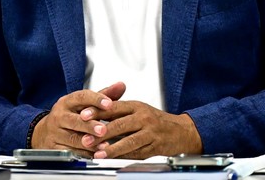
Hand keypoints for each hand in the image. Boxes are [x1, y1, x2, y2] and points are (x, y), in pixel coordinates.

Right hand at [31, 82, 127, 157]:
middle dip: (90, 126)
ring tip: (104, 145)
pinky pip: (70, 152)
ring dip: (89, 143)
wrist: (45, 132)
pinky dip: (84, 154)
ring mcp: (55, 133)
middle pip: (75, 120)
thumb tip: (121, 85)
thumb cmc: (69, 115)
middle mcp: (59, 116)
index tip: (109, 103)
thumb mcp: (83, 104)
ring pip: (73, 138)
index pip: (81, 97)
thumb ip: (103, 95)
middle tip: (103, 129)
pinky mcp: (54, 147)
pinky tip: (95, 155)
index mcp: (67, 102)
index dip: (96, 100)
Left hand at [84, 99, 201, 158]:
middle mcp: (143, 118)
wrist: (181, 131)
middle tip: (86, 138)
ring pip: (129, 141)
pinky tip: (114, 159)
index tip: (83, 115)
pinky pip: (137, 153)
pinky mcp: (155, 147)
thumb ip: (117, 111)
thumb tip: (93, 113)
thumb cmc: (155, 120)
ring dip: (112, 149)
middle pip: (120, 124)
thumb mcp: (137, 109)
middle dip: (101, 132)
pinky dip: (124, 157)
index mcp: (136, 106)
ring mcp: (150, 133)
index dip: (97, 111)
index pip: (113, 107)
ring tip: (98, 154)